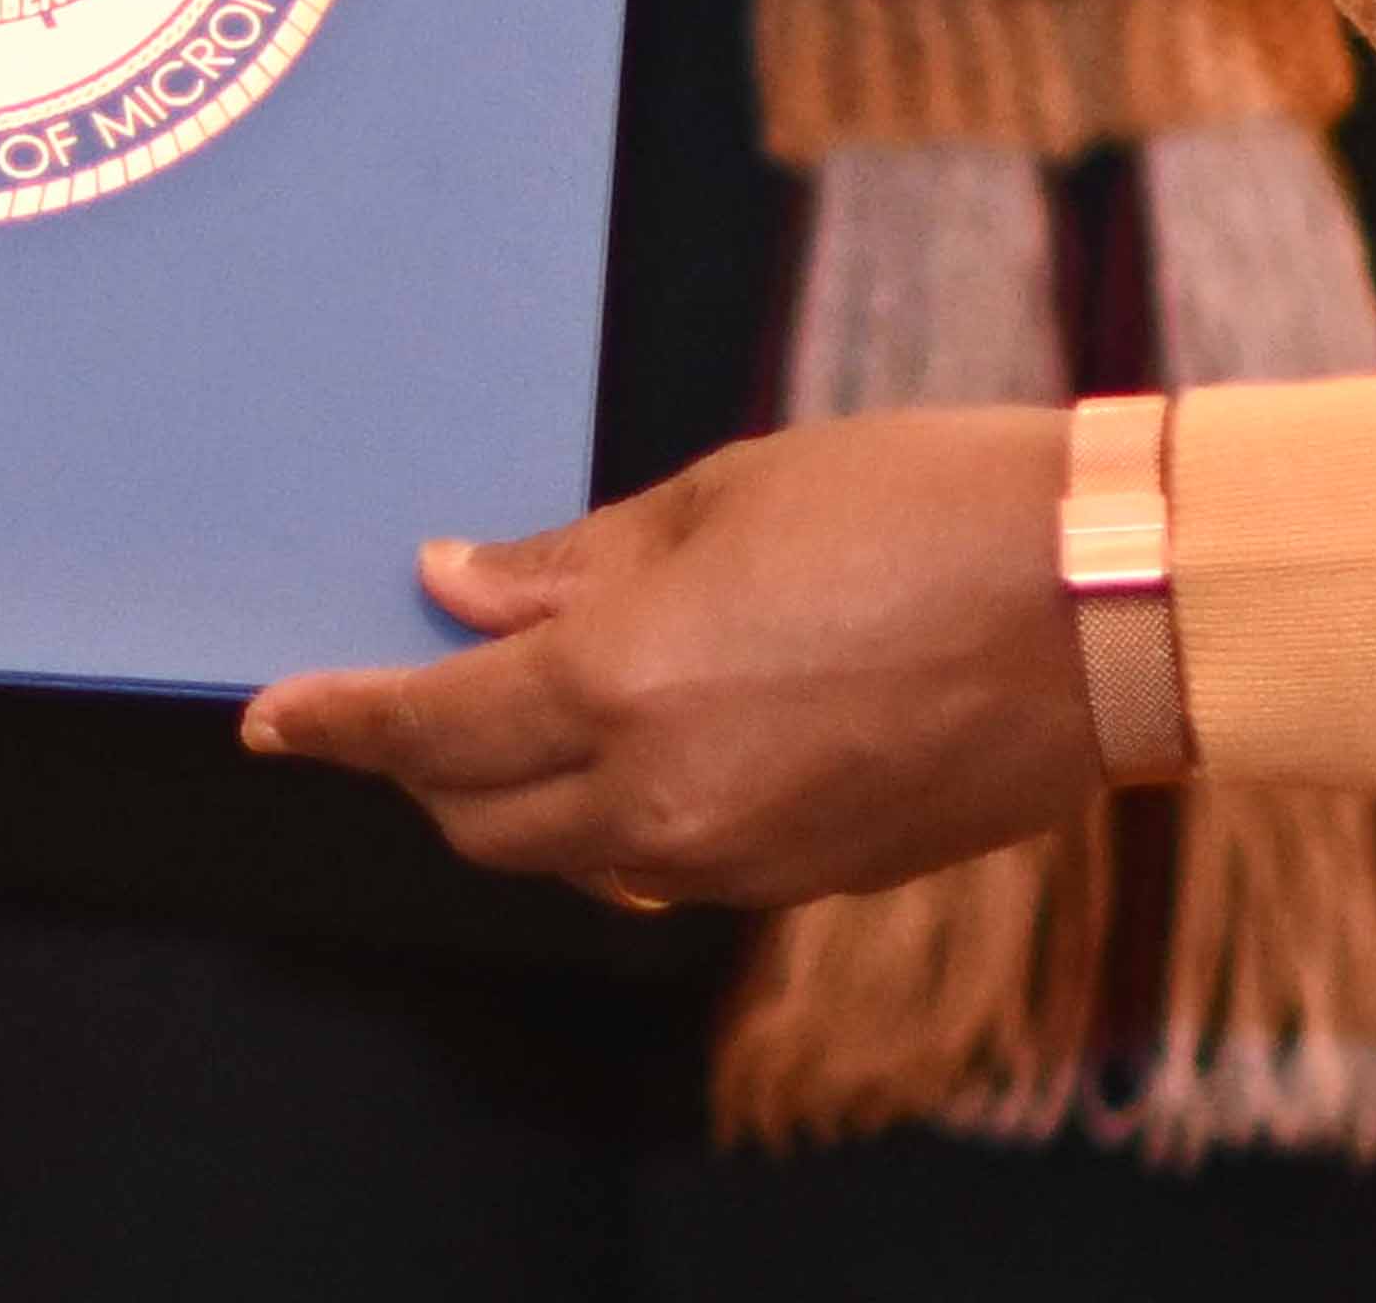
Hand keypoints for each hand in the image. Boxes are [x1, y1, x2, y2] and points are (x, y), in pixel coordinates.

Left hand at [237, 408, 1090, 905]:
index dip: (338, 724)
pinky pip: (670, 864)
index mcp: (624, 684)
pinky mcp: (809, 880)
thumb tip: (457, 590)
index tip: (272, 716)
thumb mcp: (721, 496)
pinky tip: (658, 737)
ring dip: (525, 795)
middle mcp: (663, 797)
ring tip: (533, 703)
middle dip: (425, 763)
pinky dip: (626, 813)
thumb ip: (573, 562)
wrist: (1103, 600)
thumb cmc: (916, 502)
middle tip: (413, 689)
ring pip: (573, 855)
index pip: (429, 732)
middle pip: (480, 818)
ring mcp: (740, 856)